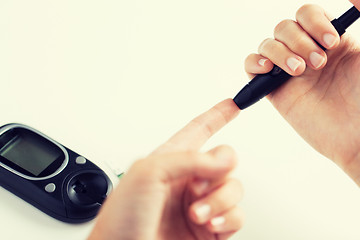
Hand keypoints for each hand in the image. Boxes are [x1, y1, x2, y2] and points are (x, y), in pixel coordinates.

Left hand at [88, 99, 243, 239]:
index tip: (233, 104)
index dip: (216, 116)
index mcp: (169, 161)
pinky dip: (229, 218)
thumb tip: (222, 158)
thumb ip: (187, 159)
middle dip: (220, 170)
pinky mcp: (210, 229)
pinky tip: (211, 223)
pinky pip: (236, 216)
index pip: (198, 130)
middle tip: (205, 181)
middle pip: (224, 161)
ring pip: (234, 189)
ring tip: (198, 212)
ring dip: (220, 199)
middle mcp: (186, 181)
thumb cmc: (121, 220)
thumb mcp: (147, 174)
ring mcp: (199, 205)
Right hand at [244, 4, 359, 183]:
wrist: (357, 136)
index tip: (331, 43)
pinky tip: (269, 69)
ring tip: (300, 72)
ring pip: (267, 44)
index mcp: (329, 40)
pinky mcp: (273, 90)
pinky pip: (251, 66)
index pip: (307, 13)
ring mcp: (287, 71)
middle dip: (299, 41)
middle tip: (319, 64)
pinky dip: (254, 62)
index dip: (314, 22)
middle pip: (284, 27)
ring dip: (280, 53)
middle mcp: (306, 52)